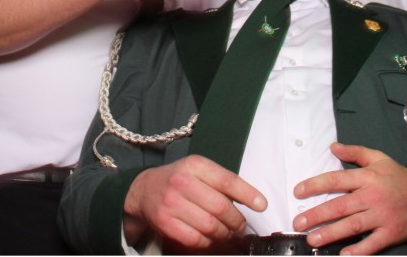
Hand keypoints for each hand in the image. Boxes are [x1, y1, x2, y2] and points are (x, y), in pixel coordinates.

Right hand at [123, 155, 265, 251]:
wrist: (145, 190)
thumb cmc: (178, 179)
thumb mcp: (198, 170)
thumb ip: (220, 181)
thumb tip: (252, 201)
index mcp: (194, 165)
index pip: (227, 180)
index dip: (248, 194)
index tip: (261, 205)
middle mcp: (181, 182)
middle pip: (221, 207)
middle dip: (237, 221)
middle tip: (242, 226)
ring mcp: (172, 204)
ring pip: (211, 226)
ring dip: (226, 233)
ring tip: (229, 233)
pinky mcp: (166, 223)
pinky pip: (196, 239)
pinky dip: (209, 241)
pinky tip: (213, 238)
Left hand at [291, 143, 406, 254]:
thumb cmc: (400, 178)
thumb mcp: (379, 158)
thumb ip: (355, 152)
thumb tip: (332, 147)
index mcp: (367, 177)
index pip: (335, 180)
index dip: (315, 185)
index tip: (298, 191)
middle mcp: (372, 196)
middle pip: (340, 206)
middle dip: (316, 215)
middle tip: (297, 223)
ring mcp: (382, 216)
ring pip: (352, 225)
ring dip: (331, 233)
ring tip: (312, 240)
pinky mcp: (391, 233)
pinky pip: (373, 243)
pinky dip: (358, 250)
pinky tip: (343, 254)